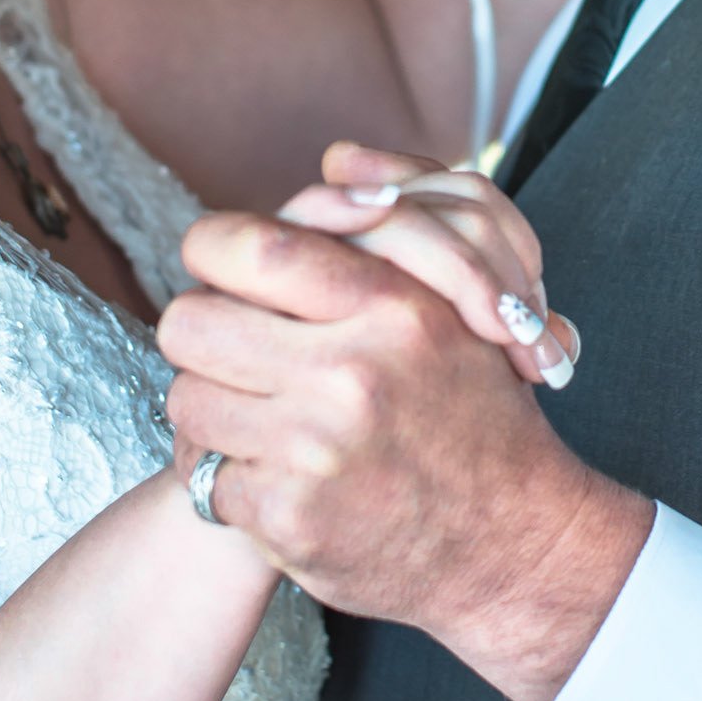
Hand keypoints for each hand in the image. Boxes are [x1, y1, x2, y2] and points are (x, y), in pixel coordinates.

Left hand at [158, 162, 651, 700]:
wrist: (514, 540)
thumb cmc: (475, 411)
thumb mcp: (452, 306)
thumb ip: (387, 239)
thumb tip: (332, 160)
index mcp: (390, 304)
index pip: (249, 246)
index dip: (216, 251)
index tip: (223, 271)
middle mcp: (351, 373)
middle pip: (188, 321)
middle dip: (201, 334)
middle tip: (231, 349)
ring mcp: (316, 451)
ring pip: (187, 399)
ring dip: (212, 406)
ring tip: (255, 414)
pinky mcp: (292, 519)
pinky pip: (206, 478)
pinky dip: (232, 478)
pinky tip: (275, 475)